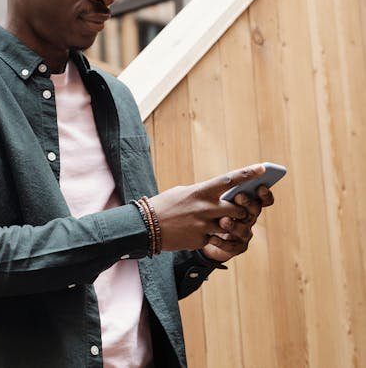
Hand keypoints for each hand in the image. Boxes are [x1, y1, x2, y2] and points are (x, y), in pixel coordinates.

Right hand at [148, 165, 265, 251]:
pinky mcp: (200, 240)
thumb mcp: (183, 193)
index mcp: (200, 192)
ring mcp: (203, 225)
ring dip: (231, 226)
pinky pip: (215, 239)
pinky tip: (200, 234)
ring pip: (230, 226)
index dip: (247, 174)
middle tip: (240, 211)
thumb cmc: (165, 205)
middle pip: (238, 209)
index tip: (262, 168)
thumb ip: (202, 193)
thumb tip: (218, 194)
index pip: (229, 180)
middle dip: (242, 211)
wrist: (146, 226)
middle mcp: (205, 208)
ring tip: (223, 224)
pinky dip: (213, 237)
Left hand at [200, 184, 274, 262]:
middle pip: (254, 211)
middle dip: (248, 203)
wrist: (201, 234)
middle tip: (239, 196)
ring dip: (234, 225)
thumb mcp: (213, 197)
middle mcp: (249, 218)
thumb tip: (223, 180)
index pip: (262, 199)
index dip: (264, 194)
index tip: (260, 187)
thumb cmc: (208, 210)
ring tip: (223, 220)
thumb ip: (222, 189)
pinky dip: (222, 242)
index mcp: (247, 204)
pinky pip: (231, 246)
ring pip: (243, 229)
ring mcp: (244, 234)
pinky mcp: (236, 247)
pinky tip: (212, 238)